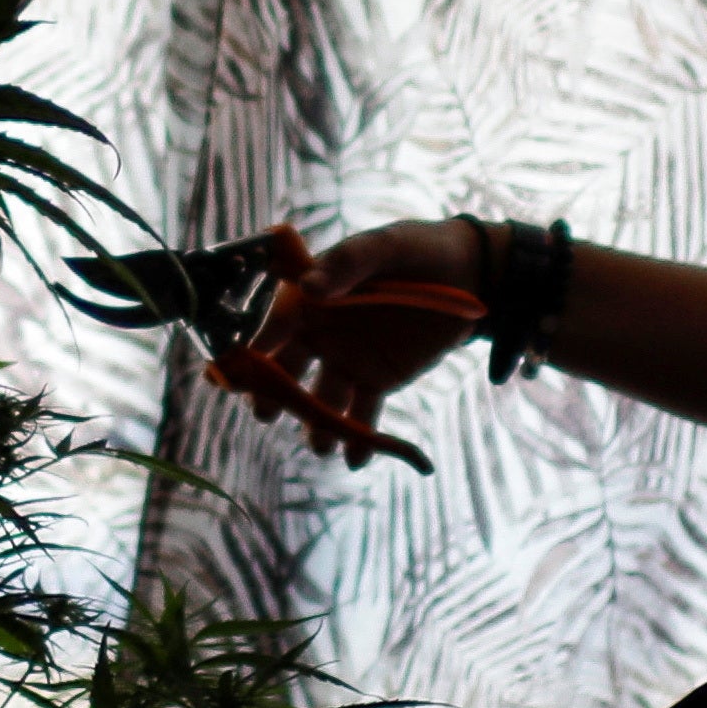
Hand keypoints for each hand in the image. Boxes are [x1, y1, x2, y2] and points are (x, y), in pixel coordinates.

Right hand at [254, 217, 495, 450]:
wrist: (466, 276)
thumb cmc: (417, 251)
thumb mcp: (386, 247)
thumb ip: (349, 263)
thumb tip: (309, 287)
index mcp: (314, 296)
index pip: (277, 322)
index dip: (257, 344)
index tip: (239, 369)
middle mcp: (321, 332)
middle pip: (287, 368)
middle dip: (273, 392)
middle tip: (266, 412)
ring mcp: (346, 360)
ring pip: (322, 399)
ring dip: (317, 424)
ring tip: (321, 444)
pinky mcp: (376, 381)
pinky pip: (362, 414)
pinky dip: (357, 439)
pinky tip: (354, 460)